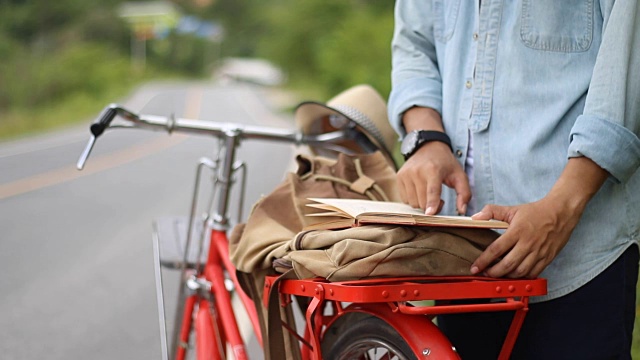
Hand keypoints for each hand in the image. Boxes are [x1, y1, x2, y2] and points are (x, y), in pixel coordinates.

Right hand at [397, 142, 470, 214]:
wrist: (428, 147)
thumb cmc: (445, 163)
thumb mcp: (459, 175)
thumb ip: (464, 193)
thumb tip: (462, 211)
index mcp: (433, 169)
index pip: (432, 190)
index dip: (432, 203)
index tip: (430, 213)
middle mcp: (416, 171)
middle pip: (422, 201)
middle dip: (431, 207)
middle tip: (440, 200)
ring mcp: (405, 174)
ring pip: (412, 203)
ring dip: (422, 203)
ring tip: (429, 194)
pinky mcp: (399, 177)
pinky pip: (405, 199)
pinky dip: (413, 199)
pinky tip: (420, 191)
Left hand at [469, 156, 608, 277]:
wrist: (561, 212)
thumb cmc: (536, 212)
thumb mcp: (512, 209)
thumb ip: (491, 211)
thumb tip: (475, 217)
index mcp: (517, 231)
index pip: (496, 249)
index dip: (484, 260)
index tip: (474, 267)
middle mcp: (528, 243)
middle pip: (508, 265)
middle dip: (493, 272)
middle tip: (485, 274)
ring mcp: (539, 252)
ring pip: (520, 272)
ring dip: (507, 277)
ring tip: (498, 275)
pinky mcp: (547, 258)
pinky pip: (533, 273)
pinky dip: (523, 277)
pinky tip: (514, 275)